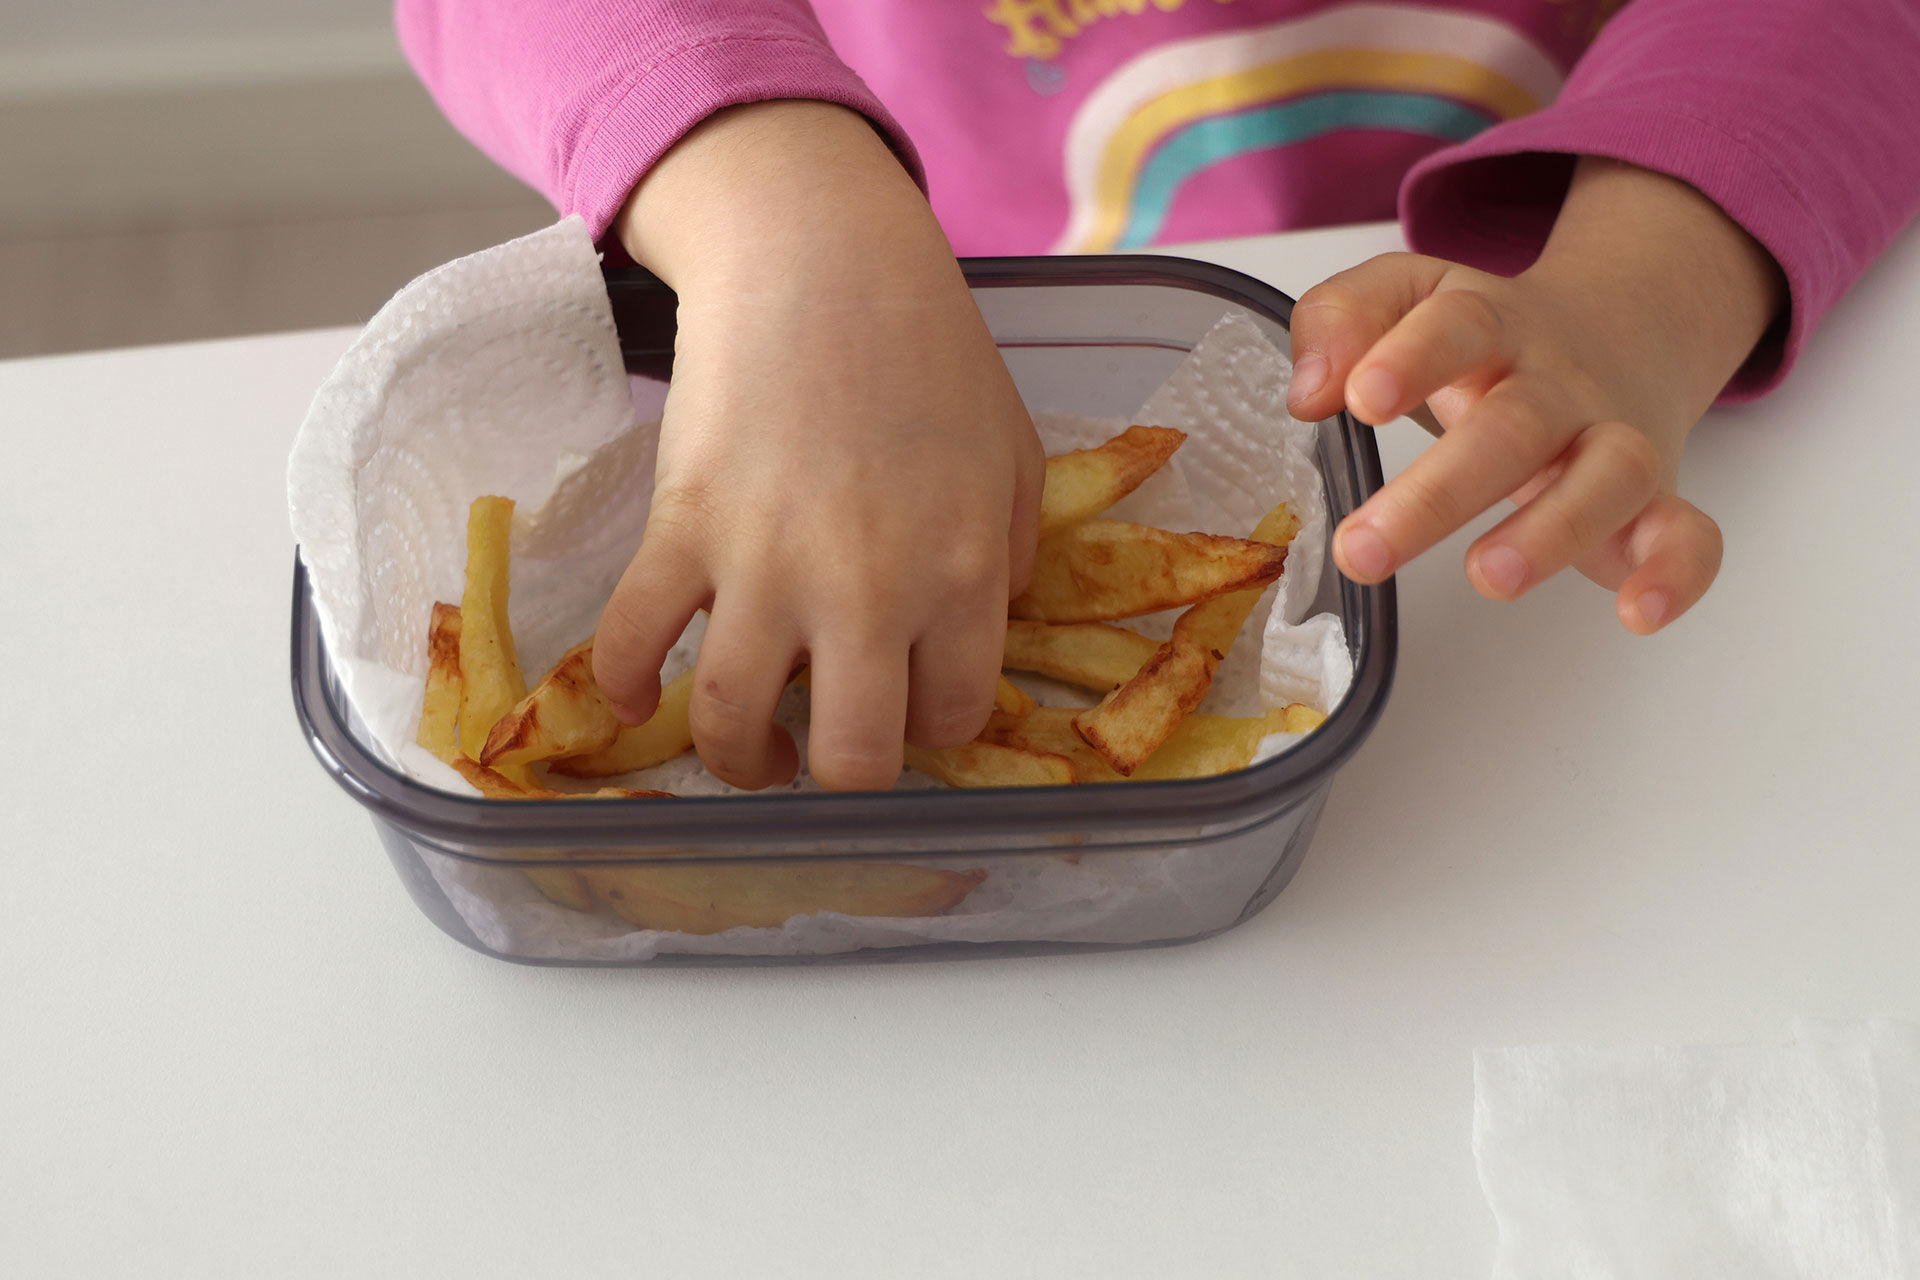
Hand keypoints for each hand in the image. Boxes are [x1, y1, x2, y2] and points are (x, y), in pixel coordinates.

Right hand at [593, 101, 1043, 790]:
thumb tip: (982, 629)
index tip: (909, 704)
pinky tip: (634, 699)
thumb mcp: (1014, 456)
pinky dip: (621, 685)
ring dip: (740, 759)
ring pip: (734, 723)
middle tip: (830, 747)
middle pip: (852, 759)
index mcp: (964, 576)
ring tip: (752, 750)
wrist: (822, 261)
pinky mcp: (682, 529)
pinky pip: (633, 641)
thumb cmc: (933, 354)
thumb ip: (1011, 558)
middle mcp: (869, 593)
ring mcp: (766, 566)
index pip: (951, 719)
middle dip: (843, 773)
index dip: (931, 725)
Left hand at [1287, 158, 1782, 632]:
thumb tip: (1309, 392)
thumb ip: (1342, 319)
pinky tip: (1637, 613)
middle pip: (1515, 426)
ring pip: (1608, 476)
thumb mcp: (1410, 295)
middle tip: (1364, 548)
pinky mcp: (1656, 503)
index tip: (1360, 400)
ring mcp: (1614, 442)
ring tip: (1487, 576)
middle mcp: (1559, 385)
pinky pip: (1689, 533)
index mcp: (1492, 327)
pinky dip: (1676, 573)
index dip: (1413, 357)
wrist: (1623, 328)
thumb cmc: (1486, 338)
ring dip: (1553, 530)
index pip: (1458, 326)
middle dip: (1439, 492)